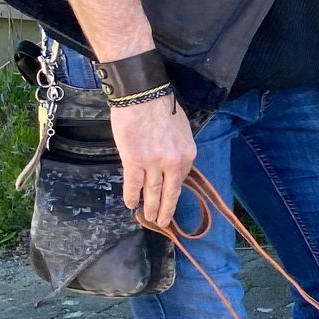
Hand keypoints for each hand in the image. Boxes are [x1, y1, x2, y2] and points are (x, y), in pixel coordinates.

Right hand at [112, 96, 194, 230]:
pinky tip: (130, 204)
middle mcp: (174, 162)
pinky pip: (133, 184)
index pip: (182, 178)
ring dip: (150, 207)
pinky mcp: (134, 160)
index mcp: (188, 154)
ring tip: (148, 218)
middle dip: (166, 209)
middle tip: (163, 223)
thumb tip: (171, 165)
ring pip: (152, 192)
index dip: (174, 190)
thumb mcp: (181, 131)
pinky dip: (131, 196)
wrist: (143, 95)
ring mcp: (154, 163)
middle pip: (170, 192)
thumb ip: (177, 150)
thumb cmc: (162, 107)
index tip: (170, 199)